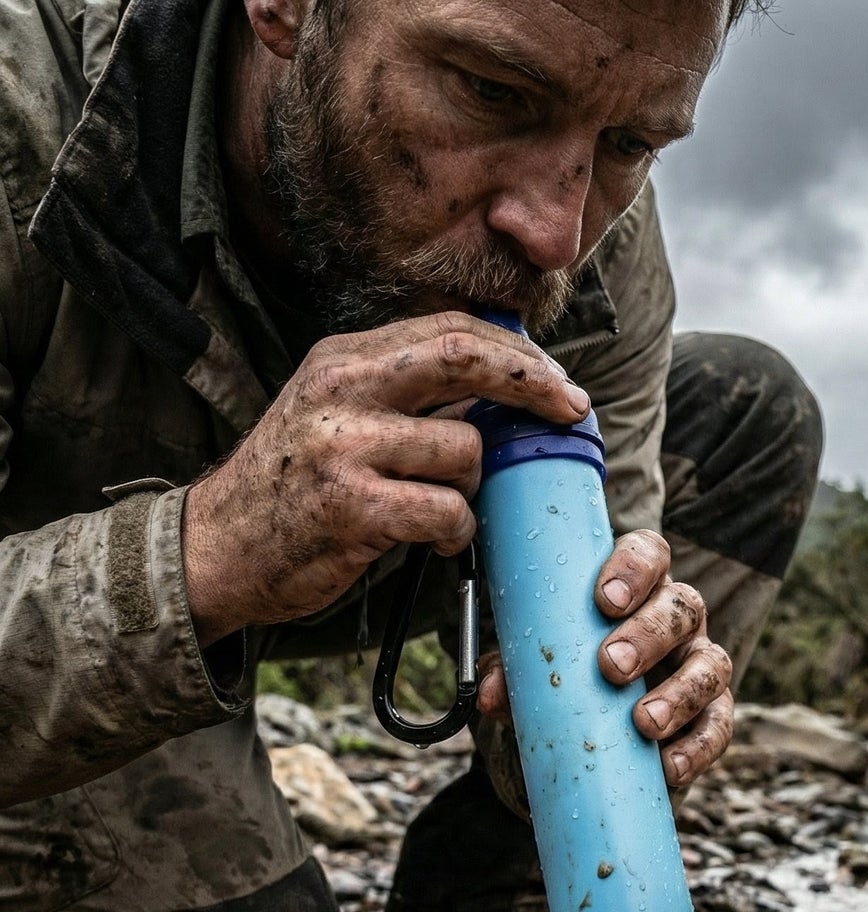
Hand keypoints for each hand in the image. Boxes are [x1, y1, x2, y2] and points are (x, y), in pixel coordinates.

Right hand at [182, 312, 589, 645]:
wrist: (216, 547)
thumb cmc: (292, 488)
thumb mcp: (336, 415)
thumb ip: (405, 394)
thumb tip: (501, 385)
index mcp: (343, 359)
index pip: (450, 329)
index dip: (519, 354)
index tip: (560, 383)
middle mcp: (341, 389)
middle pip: (463, 357)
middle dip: (532, 382)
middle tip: (572, 410)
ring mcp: (342, 446)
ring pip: (464, 450)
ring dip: (473, 490)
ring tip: (442, 510)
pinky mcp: (350, 506)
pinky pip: (446, 512)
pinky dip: (456, 532)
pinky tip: (435, 540)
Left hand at [478, 530, 733, 785]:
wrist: (585, 734)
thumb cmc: (563, 674)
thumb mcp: (532, 666)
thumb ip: (511, 672)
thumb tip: (493, 694)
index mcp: (635, 586)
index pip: (649, 554)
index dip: (634, 569)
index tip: (604, 601)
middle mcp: (675, 618)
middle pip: (683, 608)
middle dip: (650, 635)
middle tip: (611, 666)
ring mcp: (698, 663)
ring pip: (712, 664)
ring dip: (680, 692)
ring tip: (644, 722)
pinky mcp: (711, 713)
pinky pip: (720, 724)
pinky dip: (698, 746)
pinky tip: (670, 765)